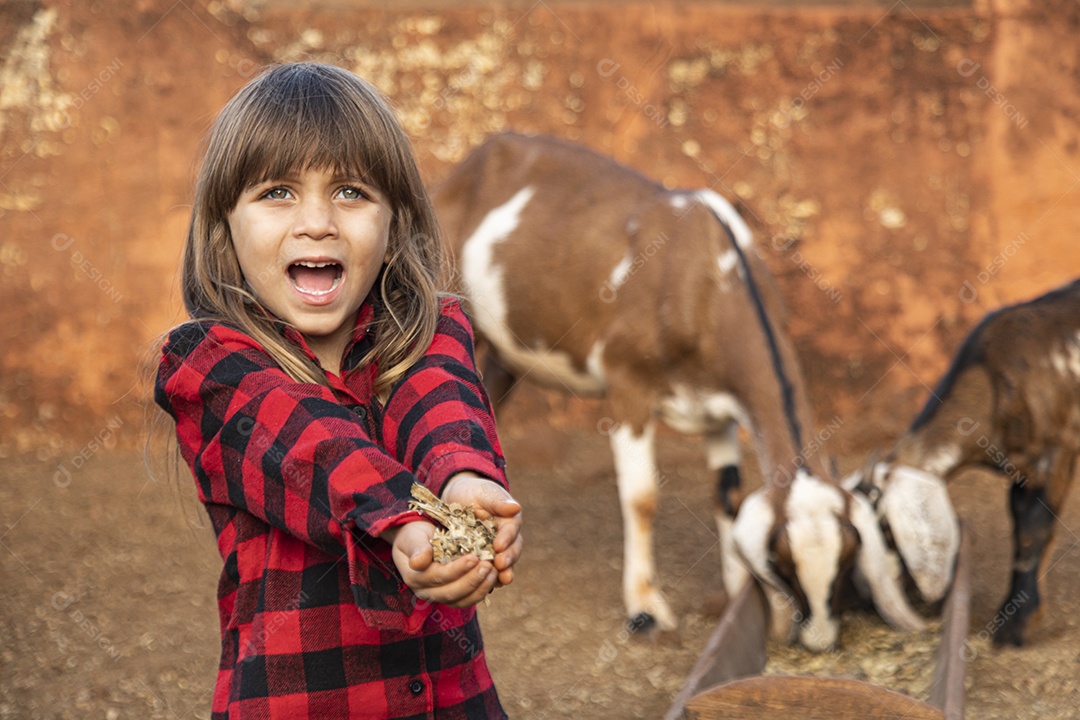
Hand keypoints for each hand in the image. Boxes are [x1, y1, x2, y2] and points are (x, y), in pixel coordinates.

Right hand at [385, 520, 497, 607]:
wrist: (416, 541)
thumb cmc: (415, 535)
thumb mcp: (413, 537)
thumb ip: (417, 548)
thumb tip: (418, 562)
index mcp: (415, 577)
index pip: (439, 576)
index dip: (458, 569)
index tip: (474, 557)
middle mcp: (426, 591)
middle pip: (452, 592)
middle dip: (472, 580)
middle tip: (489, 565)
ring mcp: (439, 596)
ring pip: (462, 600)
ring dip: (480, 588)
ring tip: (494, 572)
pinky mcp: (451, 597)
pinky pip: (468, 600)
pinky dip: (482, 591)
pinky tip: (493, 578)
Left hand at [441, 473, 522, 587]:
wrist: (458, 499)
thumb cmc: (473, 492)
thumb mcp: (484, 493)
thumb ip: (498, 501)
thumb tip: (516, 507)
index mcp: (509, 521)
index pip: (512, 530)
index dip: (507, 538)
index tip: (499, 546)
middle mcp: (507, 538)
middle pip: (513, 550)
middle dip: (508, 559)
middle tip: (501, 565)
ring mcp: (496, 551)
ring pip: (505, 564)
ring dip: (503, 573)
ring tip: (500, 580)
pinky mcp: (484, 560)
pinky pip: (491, 572)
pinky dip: (491, 579)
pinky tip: (486, 586)